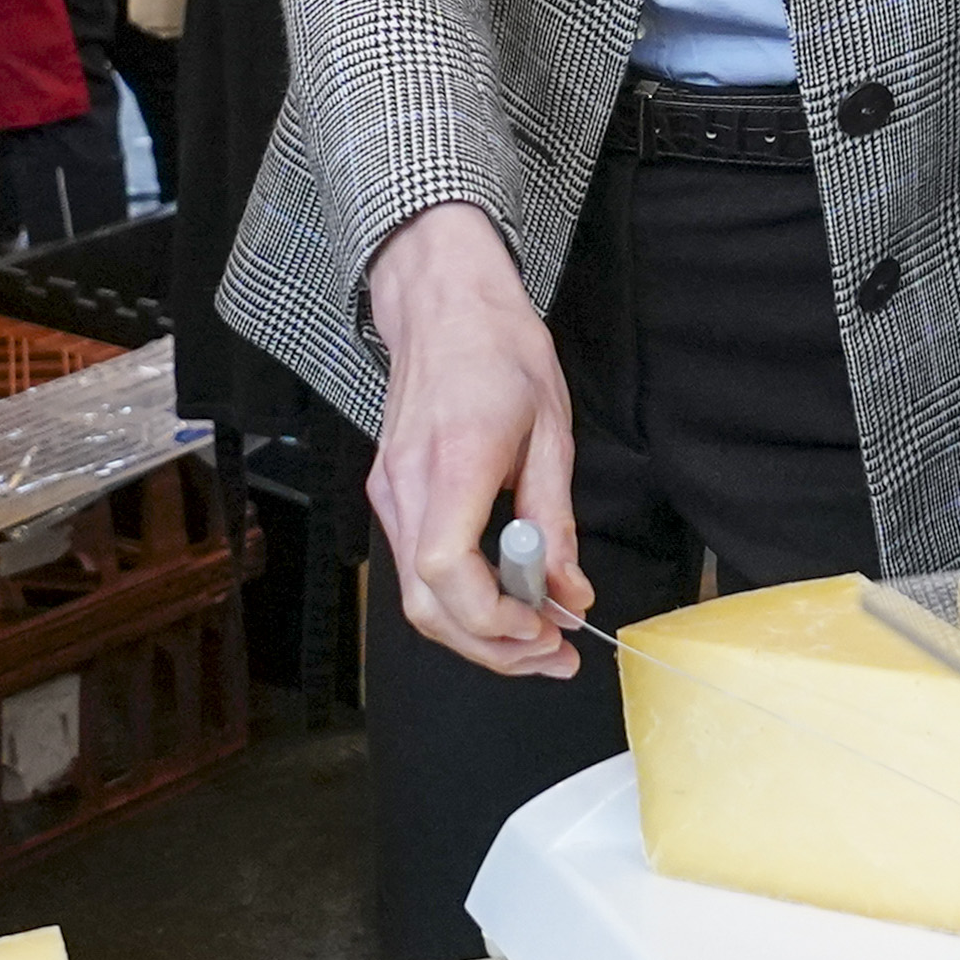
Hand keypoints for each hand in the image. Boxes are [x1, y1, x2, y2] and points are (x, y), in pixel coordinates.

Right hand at [362, 203, 582, 677]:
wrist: (443, 303)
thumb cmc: (498, 350)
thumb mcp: (552, 431)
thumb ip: (556, 520)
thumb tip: (569, 593)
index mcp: (453, 459)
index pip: (446, 569)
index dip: (493, 619)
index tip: (543, 629)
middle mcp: (407, 484)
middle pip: (428, 604)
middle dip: (493, 648)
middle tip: (554, 655)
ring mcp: (390, 492)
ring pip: (418, 597)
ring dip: (478, 633)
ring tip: (538, 637)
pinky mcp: (390, 494)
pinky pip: (417, 569)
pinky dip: (460, 601)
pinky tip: (505, 599)